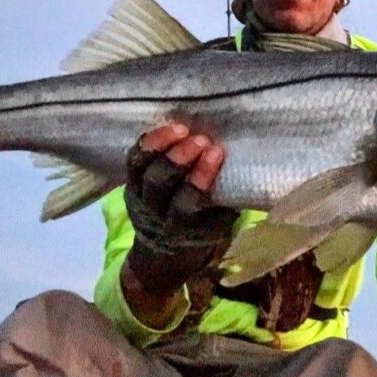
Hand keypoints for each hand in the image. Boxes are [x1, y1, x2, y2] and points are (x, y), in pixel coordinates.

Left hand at [122, 123, 237, 298]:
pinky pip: (132, 159)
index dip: (200, 176)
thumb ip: (227, 201)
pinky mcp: (128, 182)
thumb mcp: (219, 225)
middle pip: (159, 183)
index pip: (186, 201)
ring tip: (182, 129)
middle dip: (180, 157)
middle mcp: (154, 212)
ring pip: (141, 168)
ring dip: (161, 145)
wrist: (164, 248)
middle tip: (201, 139)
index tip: (217, 152)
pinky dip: (148, 142)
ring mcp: (138, 196)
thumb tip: (247, 167)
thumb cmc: (202, 229)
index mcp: (180, 228)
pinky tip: (168, 129)